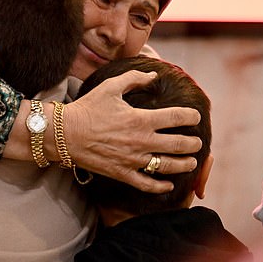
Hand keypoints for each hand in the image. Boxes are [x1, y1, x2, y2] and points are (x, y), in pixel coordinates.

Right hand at [64, 70, 201, 192]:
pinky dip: (161, 186)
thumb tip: (154, 75)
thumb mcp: (110, 87)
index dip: (191, 116)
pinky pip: (147, 184)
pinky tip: (169, 184)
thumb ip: (134, 79)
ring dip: (184, 164)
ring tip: (191, 162)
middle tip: (198, 142)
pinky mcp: (122, 173)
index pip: (177, 117)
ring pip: (168, 166)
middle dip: (193, 143)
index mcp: (141, 119)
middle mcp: (142, 141)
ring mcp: (133, 160)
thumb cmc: (87, 108)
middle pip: (179, 145)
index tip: (195, 116)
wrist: (64, 133)